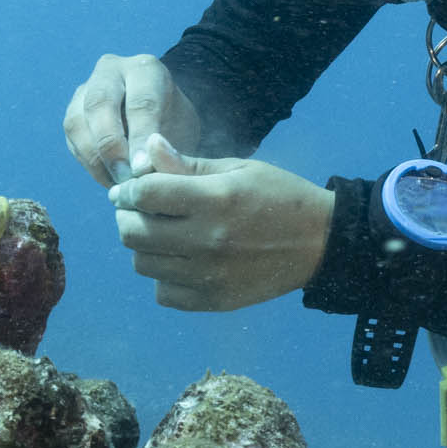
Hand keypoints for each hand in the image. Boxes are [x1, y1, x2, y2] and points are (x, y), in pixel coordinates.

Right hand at [63, 54, 205, 186]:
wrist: (159, 118)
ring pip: (77, 122)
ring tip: (117, 184)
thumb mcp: (183, 132)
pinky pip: (72, 139)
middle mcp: (111, 71)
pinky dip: (88, 164)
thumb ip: (168, 149)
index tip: (143, 168)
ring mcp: (85, 89)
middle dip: (110, 145)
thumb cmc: (174, 125)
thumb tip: (142, 172)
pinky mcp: (73, 112)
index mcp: (146, 69)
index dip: (140, 137)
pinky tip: (109, 180)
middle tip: (124, 178)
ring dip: (95, 158)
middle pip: (100, 103)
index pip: (141, 101)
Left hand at [107, 144, 334, 312]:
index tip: (125, 191)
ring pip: (143, 264)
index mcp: (215, 199)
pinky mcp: (215, 300)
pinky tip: (179, 261)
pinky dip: (163, 277)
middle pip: (134, 233)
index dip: (126, 191)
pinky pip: (163, 293)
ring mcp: (210, 275)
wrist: (321, 242)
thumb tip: (148, 147)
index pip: (144, 195)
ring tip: (161, 235)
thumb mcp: (237, 168)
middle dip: (127, 218)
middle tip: (138, 211)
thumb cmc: (278, 195)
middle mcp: (208, 240)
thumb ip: (188, 163)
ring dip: (144, 247)